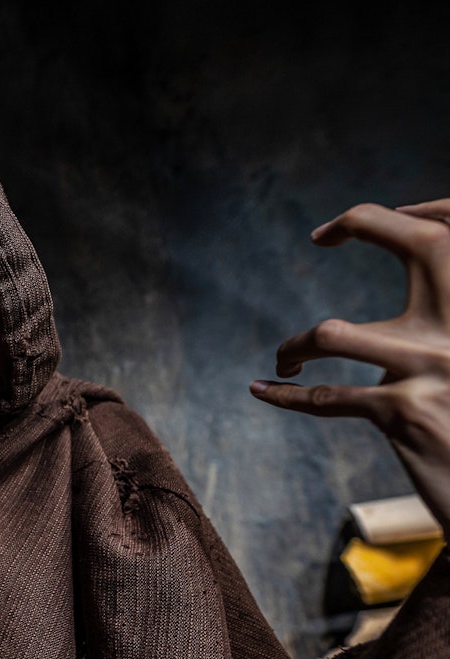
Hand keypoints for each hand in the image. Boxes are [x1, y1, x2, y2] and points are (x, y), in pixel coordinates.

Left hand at [251, 201, 449, 530]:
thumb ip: (442, 324)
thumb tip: (417, 271)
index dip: (420, 210)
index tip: (368, 218)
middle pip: (423, 242)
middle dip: (364, 221)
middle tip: (325, 235)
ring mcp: (434, 369)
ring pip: (334, 332)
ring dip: (297, 345)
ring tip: (286, 359)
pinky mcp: (404, 414)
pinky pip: (324, 398)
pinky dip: (284, 395)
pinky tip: (261, 388)